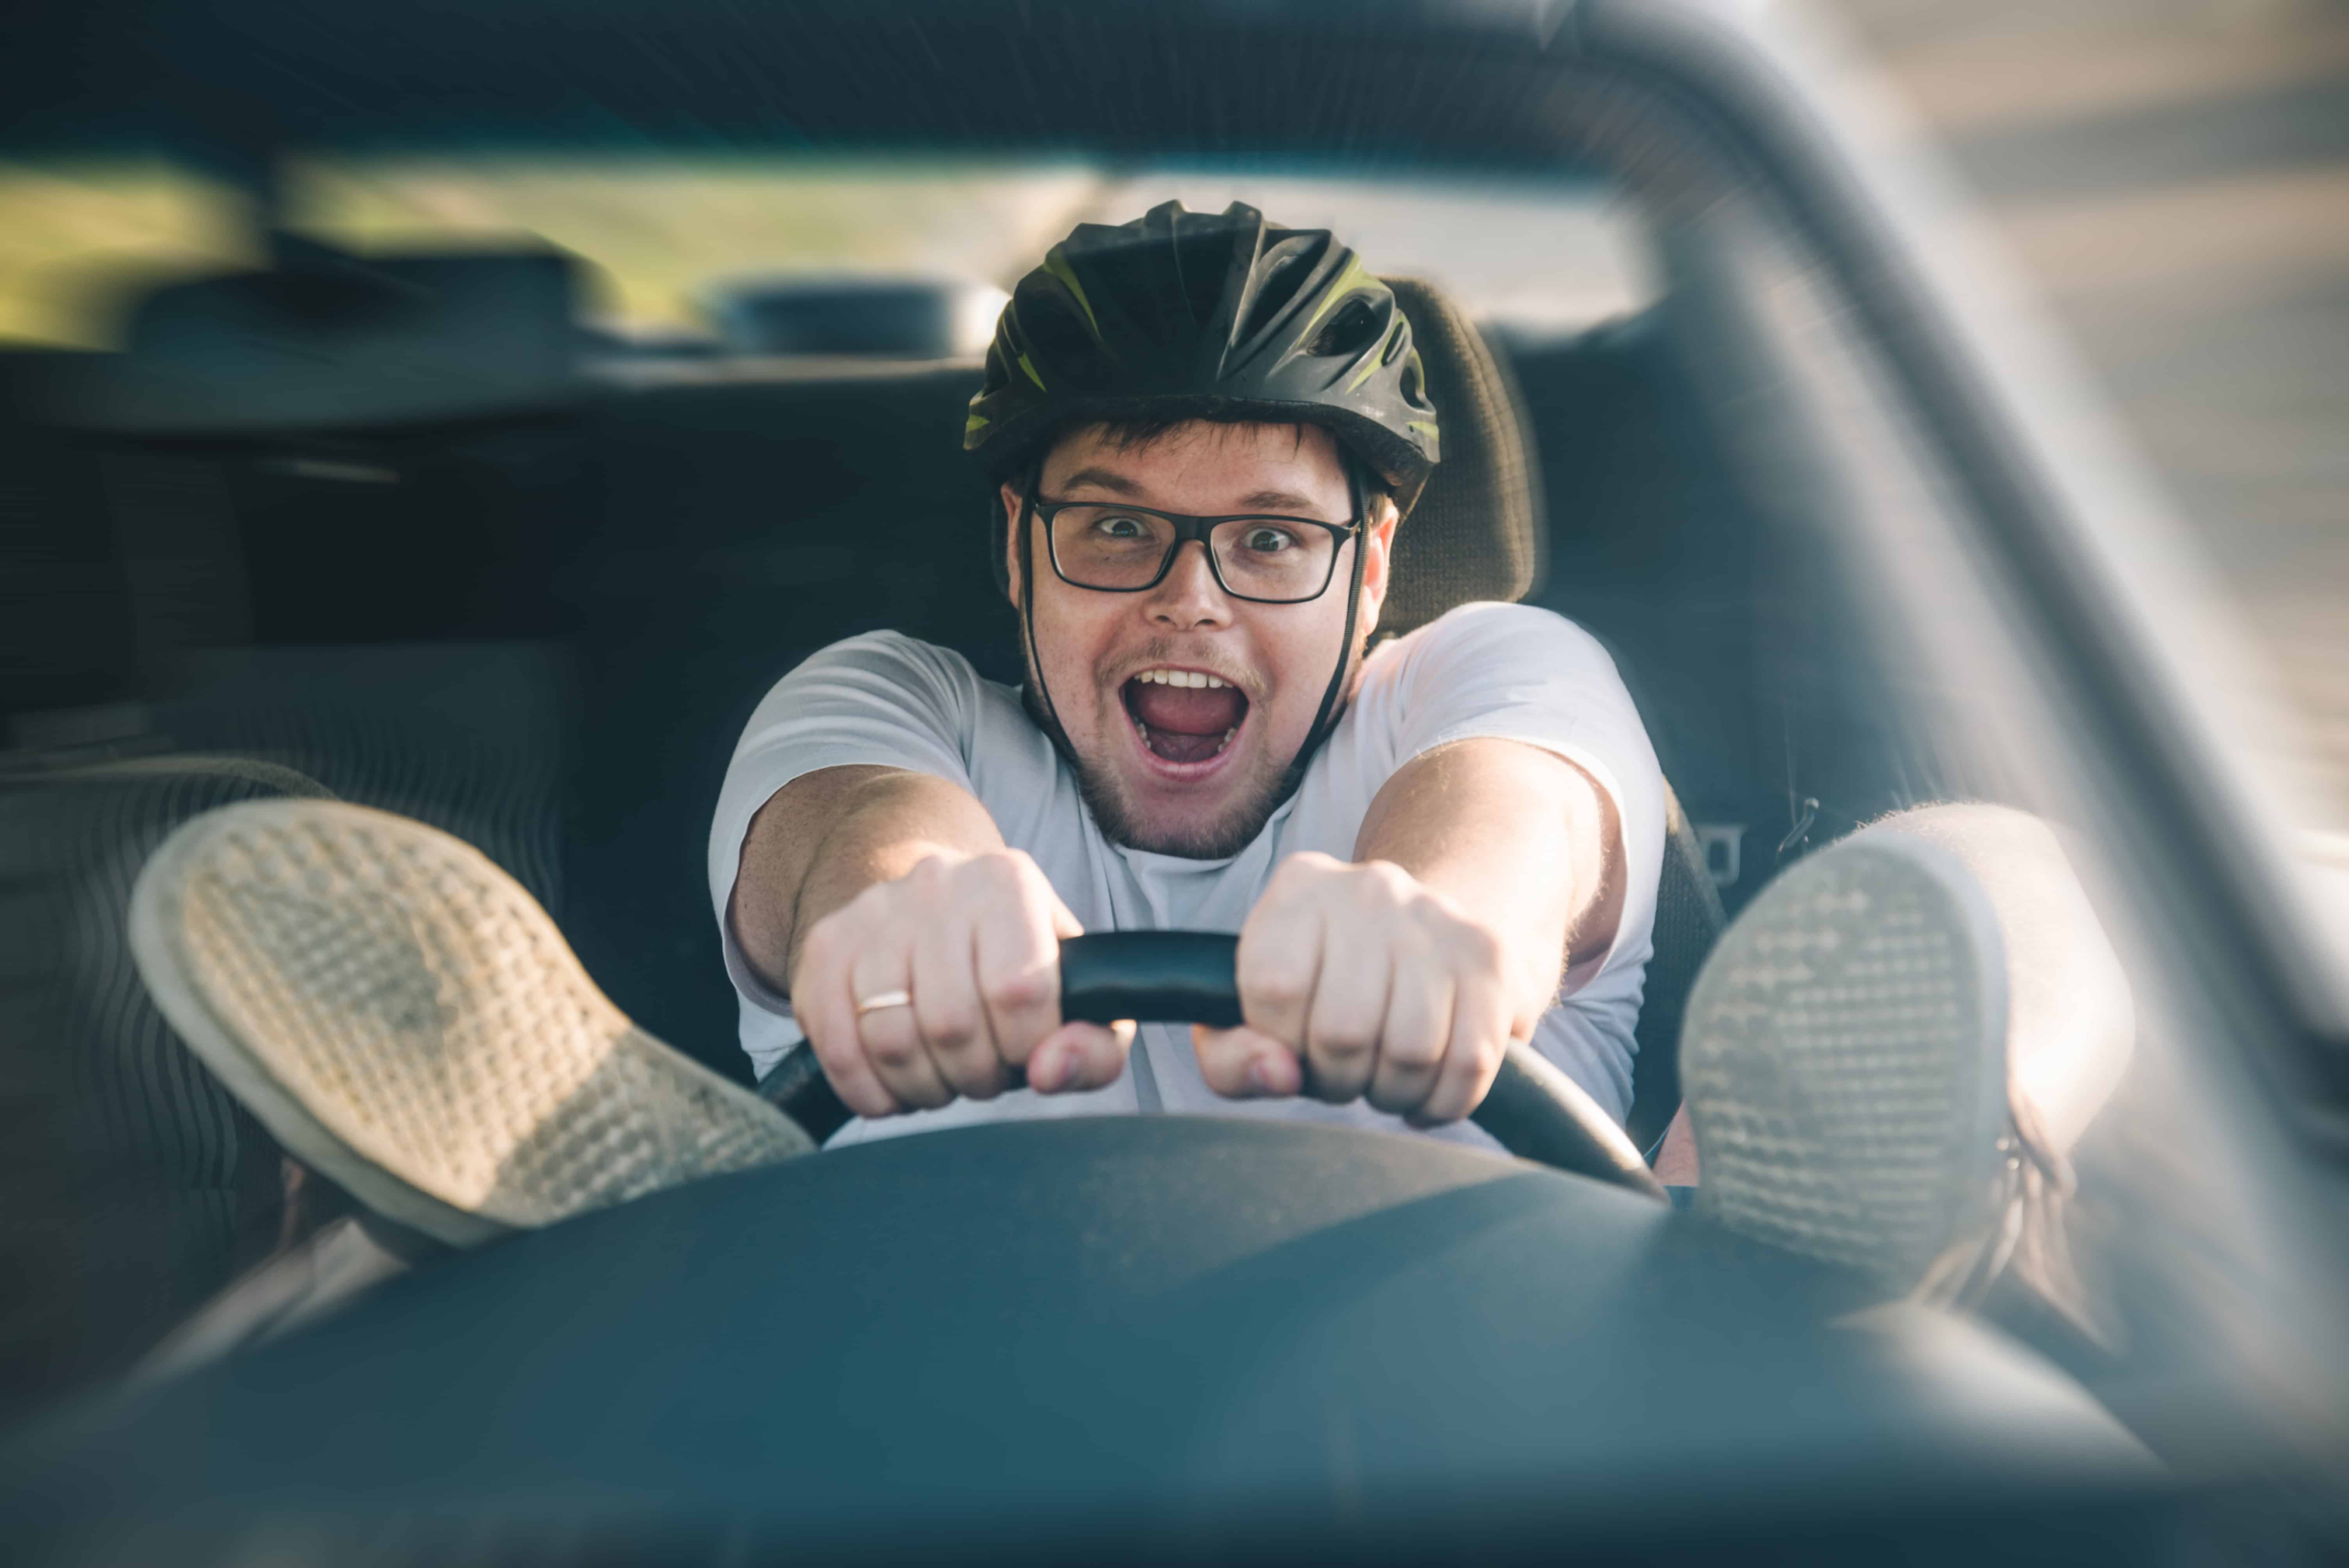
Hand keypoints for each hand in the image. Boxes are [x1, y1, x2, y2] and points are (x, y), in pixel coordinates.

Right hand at [789, 850, 1131, 1116]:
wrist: (935, 907)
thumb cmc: (1017, 968)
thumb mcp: (1079, 999)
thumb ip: (1094, 1047)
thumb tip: (1049, 1071)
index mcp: (1008, 883)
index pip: (1017, 991)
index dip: (1024, 1048)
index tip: (1024, 1053)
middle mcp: (936, 884)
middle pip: (950, 1024)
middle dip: (974, 1076)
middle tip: (981, 1070)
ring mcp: (871, 913)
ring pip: (890, 1041)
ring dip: (922, 1087)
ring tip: (941, 1075)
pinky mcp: (824, 948)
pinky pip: (837, 1048)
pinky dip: (869, 1091)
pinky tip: (895, 1084)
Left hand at [1193, 852, 1533, 1124]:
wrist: (1419, 942)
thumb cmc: (1321, 992)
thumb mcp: (1253, 1017)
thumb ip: (1232, 1057)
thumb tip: (1281, 1075)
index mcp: (1300, 888)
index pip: (1273, 985)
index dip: (1280, 1040)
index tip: (1294, 1041)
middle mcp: (1371, 888)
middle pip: (1345, 1030)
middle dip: (1339, 1080)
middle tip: (1345, 1070)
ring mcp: (1438, 917)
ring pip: (1413, 1052)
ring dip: (1394, 1094)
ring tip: (1383, 1078)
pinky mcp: (1490, 958)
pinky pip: (1473, 1062)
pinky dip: (1446, 1102)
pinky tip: (1426, 1091)